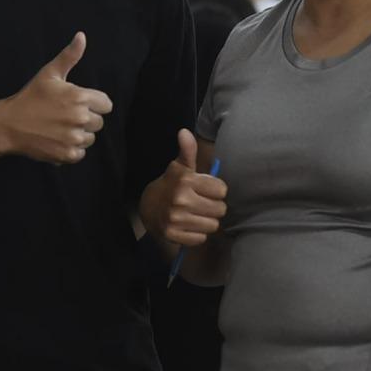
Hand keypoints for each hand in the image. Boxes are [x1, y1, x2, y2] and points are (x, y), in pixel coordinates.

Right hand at [0, 33, 113, 163]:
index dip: (94, 104)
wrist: (8, 124)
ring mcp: (74, 138)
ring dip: (79, 134)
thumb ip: (69, 56)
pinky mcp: (67, 154)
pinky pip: (80, 153)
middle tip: (65, 116)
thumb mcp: (49, 73)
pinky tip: (57, 140)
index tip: (79, 104)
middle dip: (86, 119)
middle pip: (99, 122)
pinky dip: (71, 149)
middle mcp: (80, 118)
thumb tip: (82, 36)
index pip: (106, 104)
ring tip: (60, 128)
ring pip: (90, 138)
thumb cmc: (30, 97)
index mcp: (80, 97)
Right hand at [139, 130, 226, 247]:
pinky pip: (201, 238)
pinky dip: (198, 234)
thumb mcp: (180, 167)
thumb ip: (187, 151)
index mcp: (185, 181)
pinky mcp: (173, 235)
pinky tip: (189, 226)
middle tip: (202, 204)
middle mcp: (180, 200)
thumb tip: (184, 132)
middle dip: (214, 207)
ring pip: (213, 225)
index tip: (206, 190)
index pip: (222, 190)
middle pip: (220, 209)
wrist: (148, 208)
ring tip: (196, 215)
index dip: (216, 190)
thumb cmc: (171, 185)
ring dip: (207, 221)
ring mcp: (176, 219)